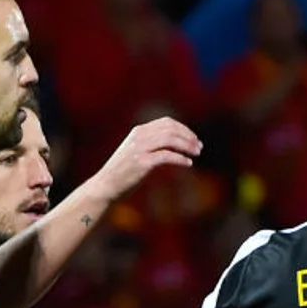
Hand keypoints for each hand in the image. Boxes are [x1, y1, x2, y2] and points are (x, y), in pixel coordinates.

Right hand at [78, 117, 202, 204]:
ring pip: (170, 140)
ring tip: (196, 154)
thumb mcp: (136, 152)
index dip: (184, 129)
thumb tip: (175, 144)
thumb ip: (152, 144)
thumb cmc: (123, 171)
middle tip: (199, 147)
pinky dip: (180, 159)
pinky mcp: (142, 162)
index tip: (194, 139)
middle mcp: (139, 137)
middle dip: (188, 137)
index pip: (166, 122)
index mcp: (139, 131)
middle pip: (171, 129)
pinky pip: (167, 156)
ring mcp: (140, 149)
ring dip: (187, 146)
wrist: (106, 185)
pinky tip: (188, 164)